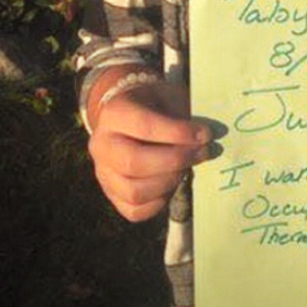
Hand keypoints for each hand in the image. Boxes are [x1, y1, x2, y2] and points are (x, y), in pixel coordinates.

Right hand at [88, 79, 210, 221]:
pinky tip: (174, 182)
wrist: (129, 114)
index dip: (177, 133)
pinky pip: (135, 211)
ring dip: (170, 181)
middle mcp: (101, 145)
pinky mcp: (111, 194)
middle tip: (203, 152)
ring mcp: (102, 173)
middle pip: (134, 163)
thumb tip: (205, 139)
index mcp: (114, 113)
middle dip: (175, 160)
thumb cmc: (154, 103)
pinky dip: (160, 201)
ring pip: (135, 192)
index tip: (205, 134)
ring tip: (189, 166)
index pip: (144, 127)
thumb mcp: (167, 95)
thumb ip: (183, 114)